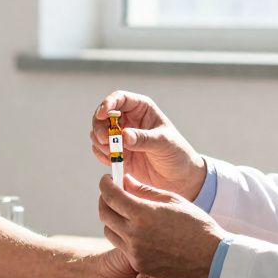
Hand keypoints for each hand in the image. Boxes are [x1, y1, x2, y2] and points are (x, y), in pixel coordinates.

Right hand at [90, 91, 206, 200]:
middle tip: (105, 140)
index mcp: (142, 109)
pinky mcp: (117, 153)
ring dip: (99, 142)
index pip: (120, 98)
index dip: (108, 104)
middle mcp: (129, 120)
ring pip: (98, 132)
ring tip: (112, 153)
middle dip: (99, 127)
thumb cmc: (177, 154)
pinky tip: (112, 162)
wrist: (179, 178)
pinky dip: (101, 155)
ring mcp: (121, 137)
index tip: (102, 115)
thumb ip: (143, 139)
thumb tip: (124, 136)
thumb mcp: (163, 144)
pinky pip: (100, 150)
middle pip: (103, 115)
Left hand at [98, 174, 226, 277]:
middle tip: (111, 194)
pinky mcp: (138, 265)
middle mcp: (134, 234)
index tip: (106, 179)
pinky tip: (137, 230)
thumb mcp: (171, 200)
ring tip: (124, 212)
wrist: (211, 258)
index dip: (105, 184)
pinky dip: (124, 236)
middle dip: (104, 200)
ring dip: (112, 219)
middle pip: (104, 214)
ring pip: (109, 232)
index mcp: (142, 214)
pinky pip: (122, 247)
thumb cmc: (195, 224)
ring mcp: (135, 252)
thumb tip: (125, 181)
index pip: (110, 195)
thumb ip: (144, 190)